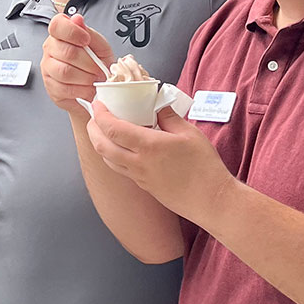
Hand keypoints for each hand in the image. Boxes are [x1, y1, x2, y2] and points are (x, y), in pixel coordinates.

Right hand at [41, 13, 114, 116]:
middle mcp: (51, 49)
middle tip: (99, 68)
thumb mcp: (100, 46)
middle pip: (66, 52)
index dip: (72, 31)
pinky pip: (65, 88)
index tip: (86, 40)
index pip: (57, 25)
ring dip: (85, 77)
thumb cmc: (97, 64)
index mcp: (61, 34)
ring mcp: (48, 68)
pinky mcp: (51, 87)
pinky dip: (81, 90)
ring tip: (94, 79)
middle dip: (88, 62)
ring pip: (64, 72)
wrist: (97, 87)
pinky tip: (88, 88)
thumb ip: (90, 33)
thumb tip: (77, 19)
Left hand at [86, 98, 232, 223]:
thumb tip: (157, 105)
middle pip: (102, 146)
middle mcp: (138, 163)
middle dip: (93, 129)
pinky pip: (121, 169)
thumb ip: (169, 117)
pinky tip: (123, 148)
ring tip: (104, 131)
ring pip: (108, 160)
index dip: (100, 114)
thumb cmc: (204, 167)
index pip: (112, 128)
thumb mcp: (189, 133)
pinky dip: (113, 155)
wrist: (211, 200)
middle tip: (95, 116)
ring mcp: (139, 177)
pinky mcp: (144, 186)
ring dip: (100, 143)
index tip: (98, 103)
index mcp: (149, 146)